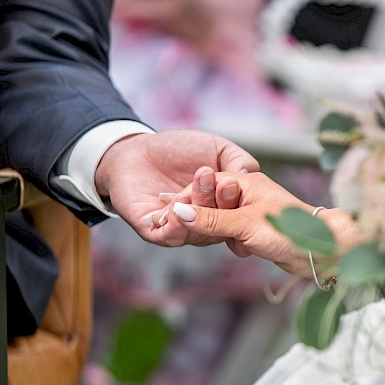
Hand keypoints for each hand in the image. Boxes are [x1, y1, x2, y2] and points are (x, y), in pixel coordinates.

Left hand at [94, 130, 257, 246]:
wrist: (136, 150)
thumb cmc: (179, 149)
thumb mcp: (217, 148)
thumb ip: (237, 159)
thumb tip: (249, 174)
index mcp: (223, 207)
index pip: (238, 211)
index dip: (239, 199)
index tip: (237, 180)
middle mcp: (205, 223)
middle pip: (220, 223)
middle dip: (222, 202)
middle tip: (222, 181)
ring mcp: (181, 230)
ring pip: (198, 230)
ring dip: (201, 207)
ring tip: (201, 181)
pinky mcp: (155, 233)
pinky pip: (171, 236)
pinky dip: (178, 225)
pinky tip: (180, 208)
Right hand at [165, 171, 354, 277]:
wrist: (320, 251)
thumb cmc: (288, 230)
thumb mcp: (243, 225)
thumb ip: (210, 220)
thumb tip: (179, 213)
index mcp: (244, 182)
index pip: (205, 186)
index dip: (188, 201)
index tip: (171, 217)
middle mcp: (248, 193)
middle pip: (211, 206)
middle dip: (210, 222)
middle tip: (217, 233)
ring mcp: (253, 211)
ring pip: (222, 224)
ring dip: (227, 237)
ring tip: (242, 242)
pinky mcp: (258, 229)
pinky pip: (235, 236)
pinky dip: (239, 244)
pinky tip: (250, 249)